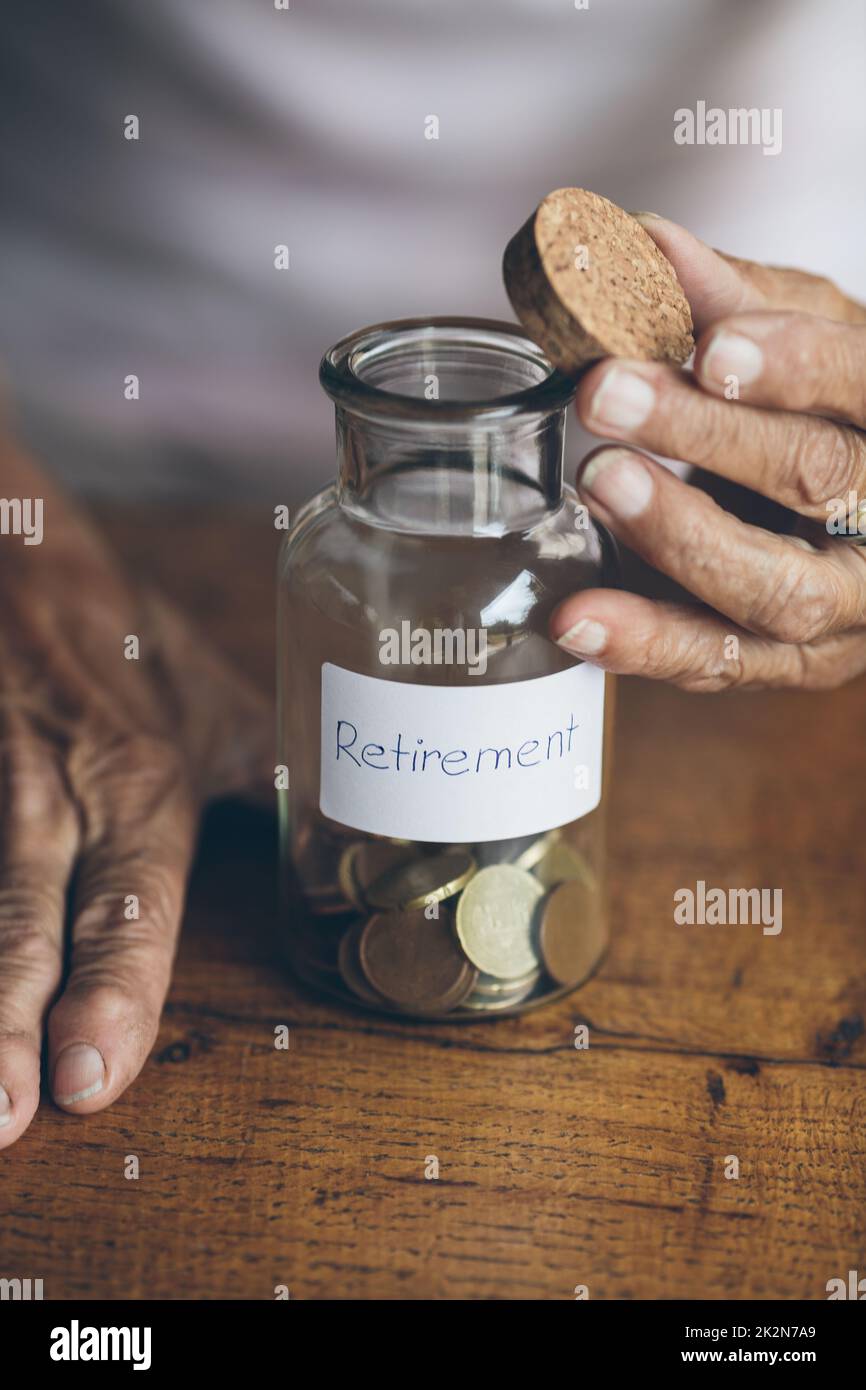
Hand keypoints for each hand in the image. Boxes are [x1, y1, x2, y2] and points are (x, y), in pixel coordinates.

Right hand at [0, 432, 270, 1148]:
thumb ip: (269, 784)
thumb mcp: (217, 705)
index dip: (113, 987)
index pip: (132, 898)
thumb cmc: (124, 642)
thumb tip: (354, 848)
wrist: (16, 557)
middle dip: (11, 1023)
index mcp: (140, 782)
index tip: (89, 1074)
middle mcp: (56, 795)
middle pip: (28, 917)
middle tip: (6, 1117)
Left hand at [550, 215, 865, 690]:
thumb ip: (733, 299)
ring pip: (777, 590)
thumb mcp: (803, 340)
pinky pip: (723, 664)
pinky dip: (647, 644)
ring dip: (678, 538)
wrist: (865, 526)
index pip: (864, 384)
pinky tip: (577, 617)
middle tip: (605, 393)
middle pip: (818, 479)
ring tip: (598, 482)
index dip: (797, 366)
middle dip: (708, 436)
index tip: (712, 346)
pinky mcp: (792, 663)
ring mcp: (847, 606)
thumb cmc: (828, 417)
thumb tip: (645, 241)